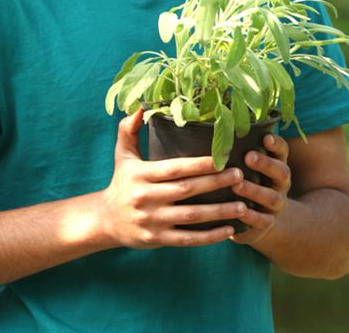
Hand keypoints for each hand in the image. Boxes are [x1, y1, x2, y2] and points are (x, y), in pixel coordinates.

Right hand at [99, 111, 246, 247]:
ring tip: (243, 205)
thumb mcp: (122, 155)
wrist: (105, 221)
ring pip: (191, 217)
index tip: (224, 157)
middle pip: (187, 190)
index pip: (175, 168)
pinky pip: (187, 239)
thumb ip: (129, 130)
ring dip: (219, 212)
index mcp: (141, 175)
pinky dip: (210, 237)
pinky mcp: (157, 240)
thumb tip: (139, 108)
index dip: (201, 163)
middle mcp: (146, 198)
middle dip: (216, 183)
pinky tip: (230, 230)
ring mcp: (152, 221)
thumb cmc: (122, 182)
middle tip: (240, 175)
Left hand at [229, 133, 290, 244]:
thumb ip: (237, 154)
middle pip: (282, 172)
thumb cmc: (246, 186)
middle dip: (266, 164)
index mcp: (276, 167)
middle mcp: (280, 185)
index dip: (276, 144)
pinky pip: (264, 221)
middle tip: (249, 157)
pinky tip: (239, 212)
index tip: (266, 137)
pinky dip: (252, 217)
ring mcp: (276, 205)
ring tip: (237, 185)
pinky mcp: (268, 224)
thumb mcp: (248, 170)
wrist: (260, 222)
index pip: (282, 152)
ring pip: (272, 197)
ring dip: (255, 190)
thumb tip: (206, 130)